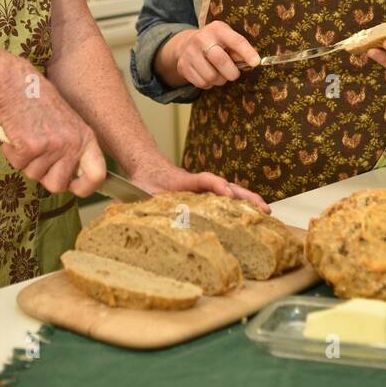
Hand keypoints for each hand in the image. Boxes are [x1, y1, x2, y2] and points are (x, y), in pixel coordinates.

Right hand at [0, 58, 106, 196]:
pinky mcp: (30, 146)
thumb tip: (72, 181)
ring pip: (34, 176)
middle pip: (58, 186)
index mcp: (86, 138)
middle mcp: (72, 144)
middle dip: (43, 176)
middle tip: (37, 154)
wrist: (17, 83)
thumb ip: (73, 150)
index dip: (85, 188)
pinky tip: (15, 134)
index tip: (73, 187)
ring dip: (25, 161)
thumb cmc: (40, 103)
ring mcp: (52, 146)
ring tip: (26, 137)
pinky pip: (17, 165)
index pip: (97, 176)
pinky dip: (11, 153)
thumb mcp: (69, 124)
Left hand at [129, 157, 271, 213]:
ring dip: (248, 202)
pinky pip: (226, 201)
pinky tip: (252, 218)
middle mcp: (197, 185)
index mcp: (181, 183)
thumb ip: (130, 199)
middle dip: (245, 197)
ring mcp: (204, 190)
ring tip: (266, 214)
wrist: (145, 168)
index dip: (214, 185)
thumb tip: (118, 206)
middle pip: (226, 187)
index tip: (225, 191)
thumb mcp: (134, 191)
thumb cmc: (141, 182)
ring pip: (230, 193)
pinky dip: (240, 207)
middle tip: (264, 209)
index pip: (202, 180)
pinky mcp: (205, 196)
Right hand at [174, 21, 260, 89]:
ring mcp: (190, 52)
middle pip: (221, 61)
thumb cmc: (215, 43)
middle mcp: (202, 38)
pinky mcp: (183, 66)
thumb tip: (252, 62)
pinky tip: (208, 75)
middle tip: (234, 74)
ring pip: (212, 76)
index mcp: (217, 29)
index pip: (236, 41)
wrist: (185, 45)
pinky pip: (202, 83)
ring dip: (220, 80)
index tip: (256, 63)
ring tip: (219, 74)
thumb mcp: (227, 39)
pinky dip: (209, 84)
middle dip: (232, 73)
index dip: (247, 52)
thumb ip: (239, 49)